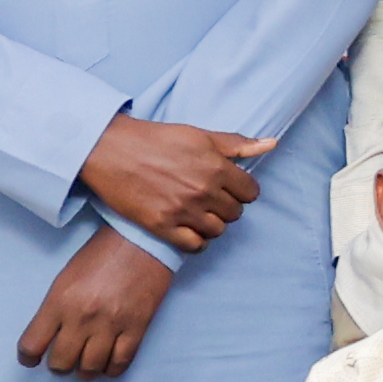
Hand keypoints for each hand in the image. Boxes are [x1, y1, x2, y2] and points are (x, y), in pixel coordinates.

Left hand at [19, 231, 175, 377]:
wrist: (141, 240)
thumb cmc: (100, 254)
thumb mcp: (65, 278)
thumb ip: (56, 309)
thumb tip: (52, 336)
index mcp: (59, 302)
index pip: (31, 345)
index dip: (28, 357)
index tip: (32, 359)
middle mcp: (81, 318)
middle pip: (61, 363)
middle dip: (59, 366)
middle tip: (64, 360)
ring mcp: (110, 325)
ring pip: (90, 368)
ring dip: (85, 372)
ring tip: (86, 366)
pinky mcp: (136, 328)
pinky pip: (120, 362)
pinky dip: (111, 370)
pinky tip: (108, 366)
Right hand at [81, 115, 273, 251]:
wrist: (110, 150)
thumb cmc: (156, 139)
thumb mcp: (200, 135)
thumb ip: (237, 144)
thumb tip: (272, 144)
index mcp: (215, 167)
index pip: (251, 192)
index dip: (243, 191)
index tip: (230, 188)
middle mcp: (202, 191)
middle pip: (235, 213)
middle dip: (227, 206)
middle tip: (212, 199)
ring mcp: (182, 210)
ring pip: (217, 230)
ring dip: (213, 224)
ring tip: (200, 213)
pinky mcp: (161, 226)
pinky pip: (194, 245)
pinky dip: (197, 241)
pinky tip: (190, 229)